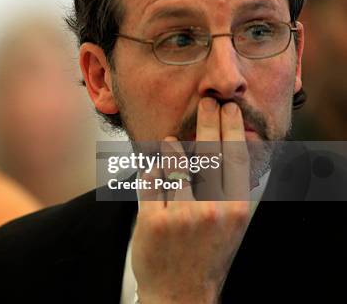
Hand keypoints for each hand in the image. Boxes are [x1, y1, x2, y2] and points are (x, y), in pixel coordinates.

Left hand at [132, 98, 251, 303]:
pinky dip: (152, 169)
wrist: (181, 293)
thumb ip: (230, 192)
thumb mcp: (230, 226)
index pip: (235, 160)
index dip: (232, 130)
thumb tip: (231, 151)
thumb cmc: (207, 255)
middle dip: (208, 122)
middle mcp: (211, 211)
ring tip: (170, 142)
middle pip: (208, 154)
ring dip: (171, 148)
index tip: (229, 109)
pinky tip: (152, 164)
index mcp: (235, 210)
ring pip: (175, 163)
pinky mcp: (153, 220)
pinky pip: (151, 180)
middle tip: (206, 101)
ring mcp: (180, 215)